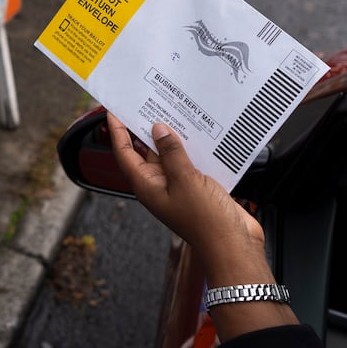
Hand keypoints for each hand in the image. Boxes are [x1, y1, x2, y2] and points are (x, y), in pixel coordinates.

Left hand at [106, 114, 294, 338]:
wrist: (233, 245)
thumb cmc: (205, 220)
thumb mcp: (185, 180)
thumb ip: (171, 153)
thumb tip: (158, 130)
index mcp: (147, 185)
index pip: (124, 153)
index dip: (117, 132)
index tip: (113, 110)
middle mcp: (159, 185)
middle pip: (144, 152)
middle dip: (142, 129)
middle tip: (144, 102)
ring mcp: (178, 186)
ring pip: (168, 155)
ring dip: (169, 136)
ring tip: (170, 109)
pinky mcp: (197, 187)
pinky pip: (188, 162)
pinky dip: (190, 147)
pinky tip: (197, 132)